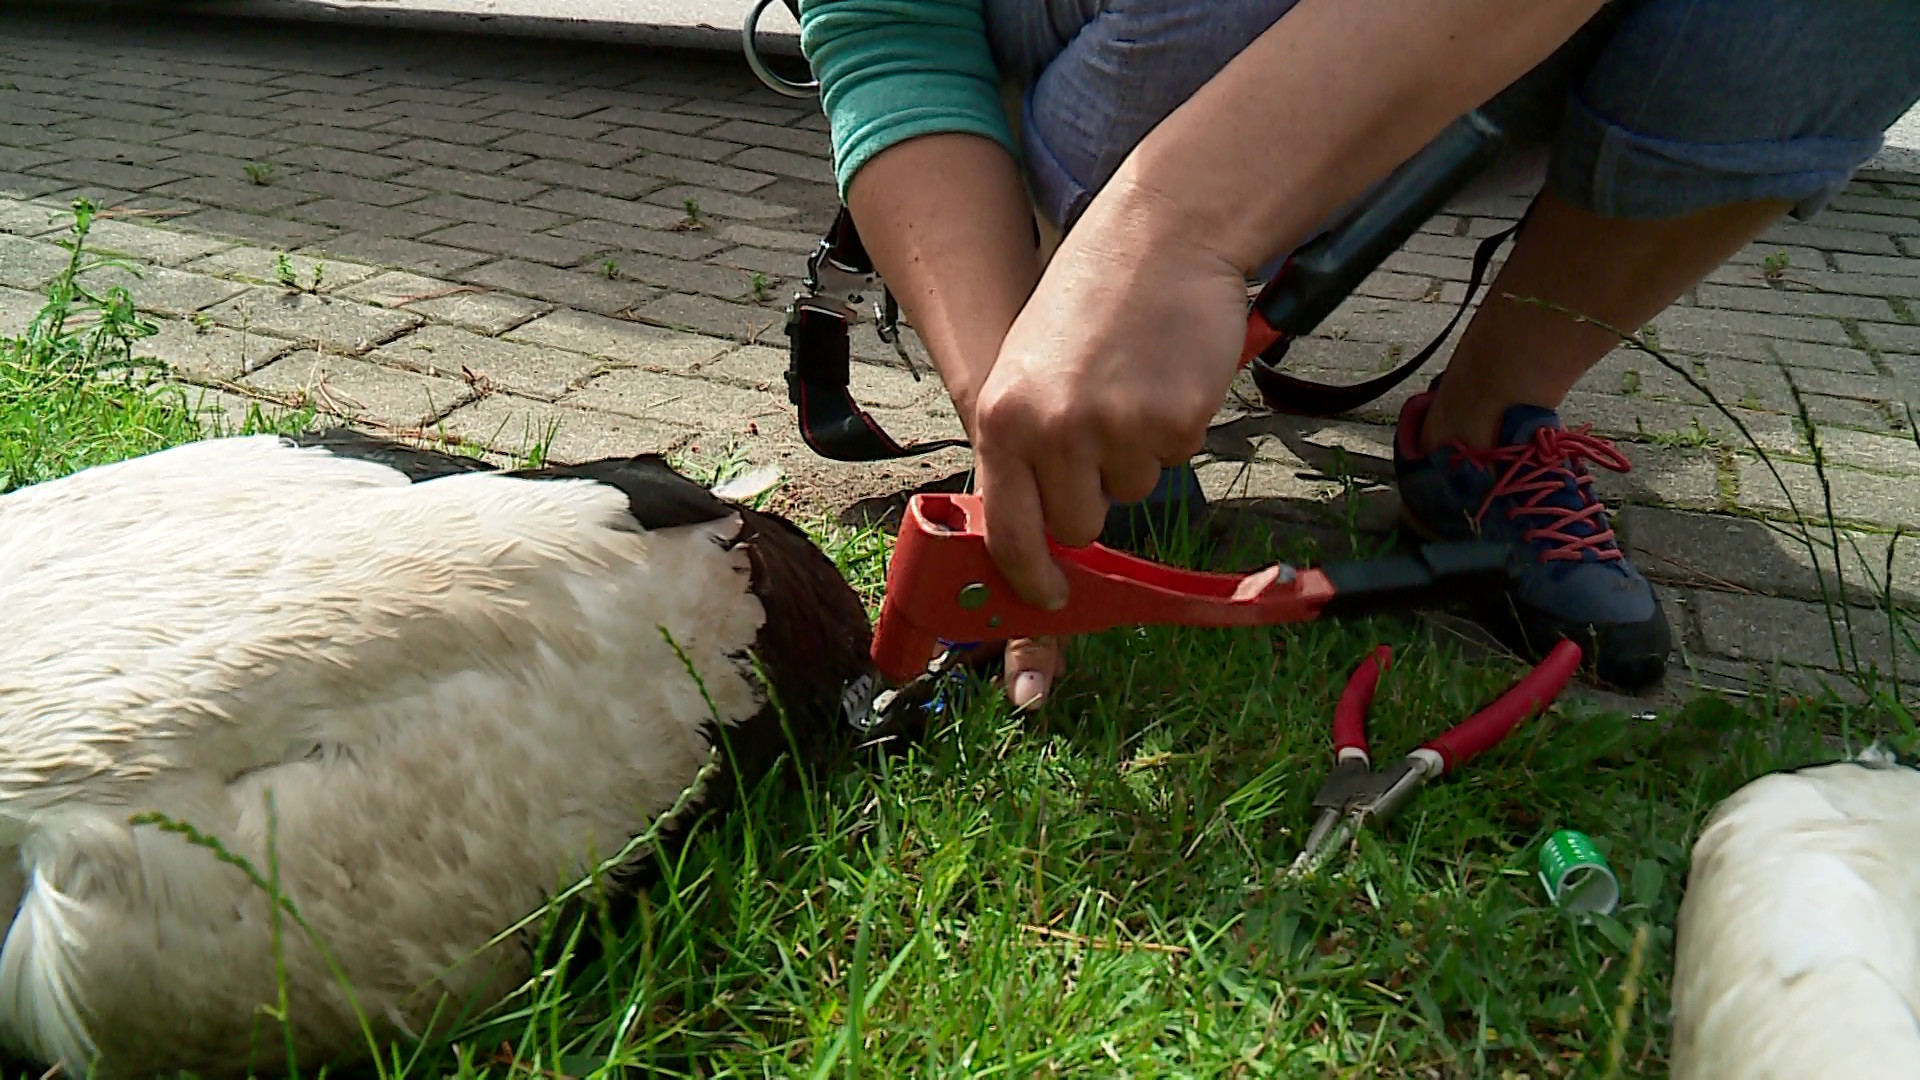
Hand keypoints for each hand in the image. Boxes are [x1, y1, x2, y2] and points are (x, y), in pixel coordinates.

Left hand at [971, 181, 1248, 609]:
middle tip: (1105, 432)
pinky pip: (1176, 456)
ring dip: (1138, 451)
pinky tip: (1166, 371)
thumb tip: (1037, 525)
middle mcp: (1053, 431)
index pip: (1009, 530)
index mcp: (1003, 417)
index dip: (1031, 576)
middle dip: (1095, 498)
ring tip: (1133, 380)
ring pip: (1133, 491)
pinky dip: (1178, 425)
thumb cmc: (1094, 297)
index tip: (1051, 597)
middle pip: (1078, 525)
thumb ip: (1026, 443)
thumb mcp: (1030, 368)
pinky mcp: (1175, 421)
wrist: (1164, 231)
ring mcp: (1116, 428)